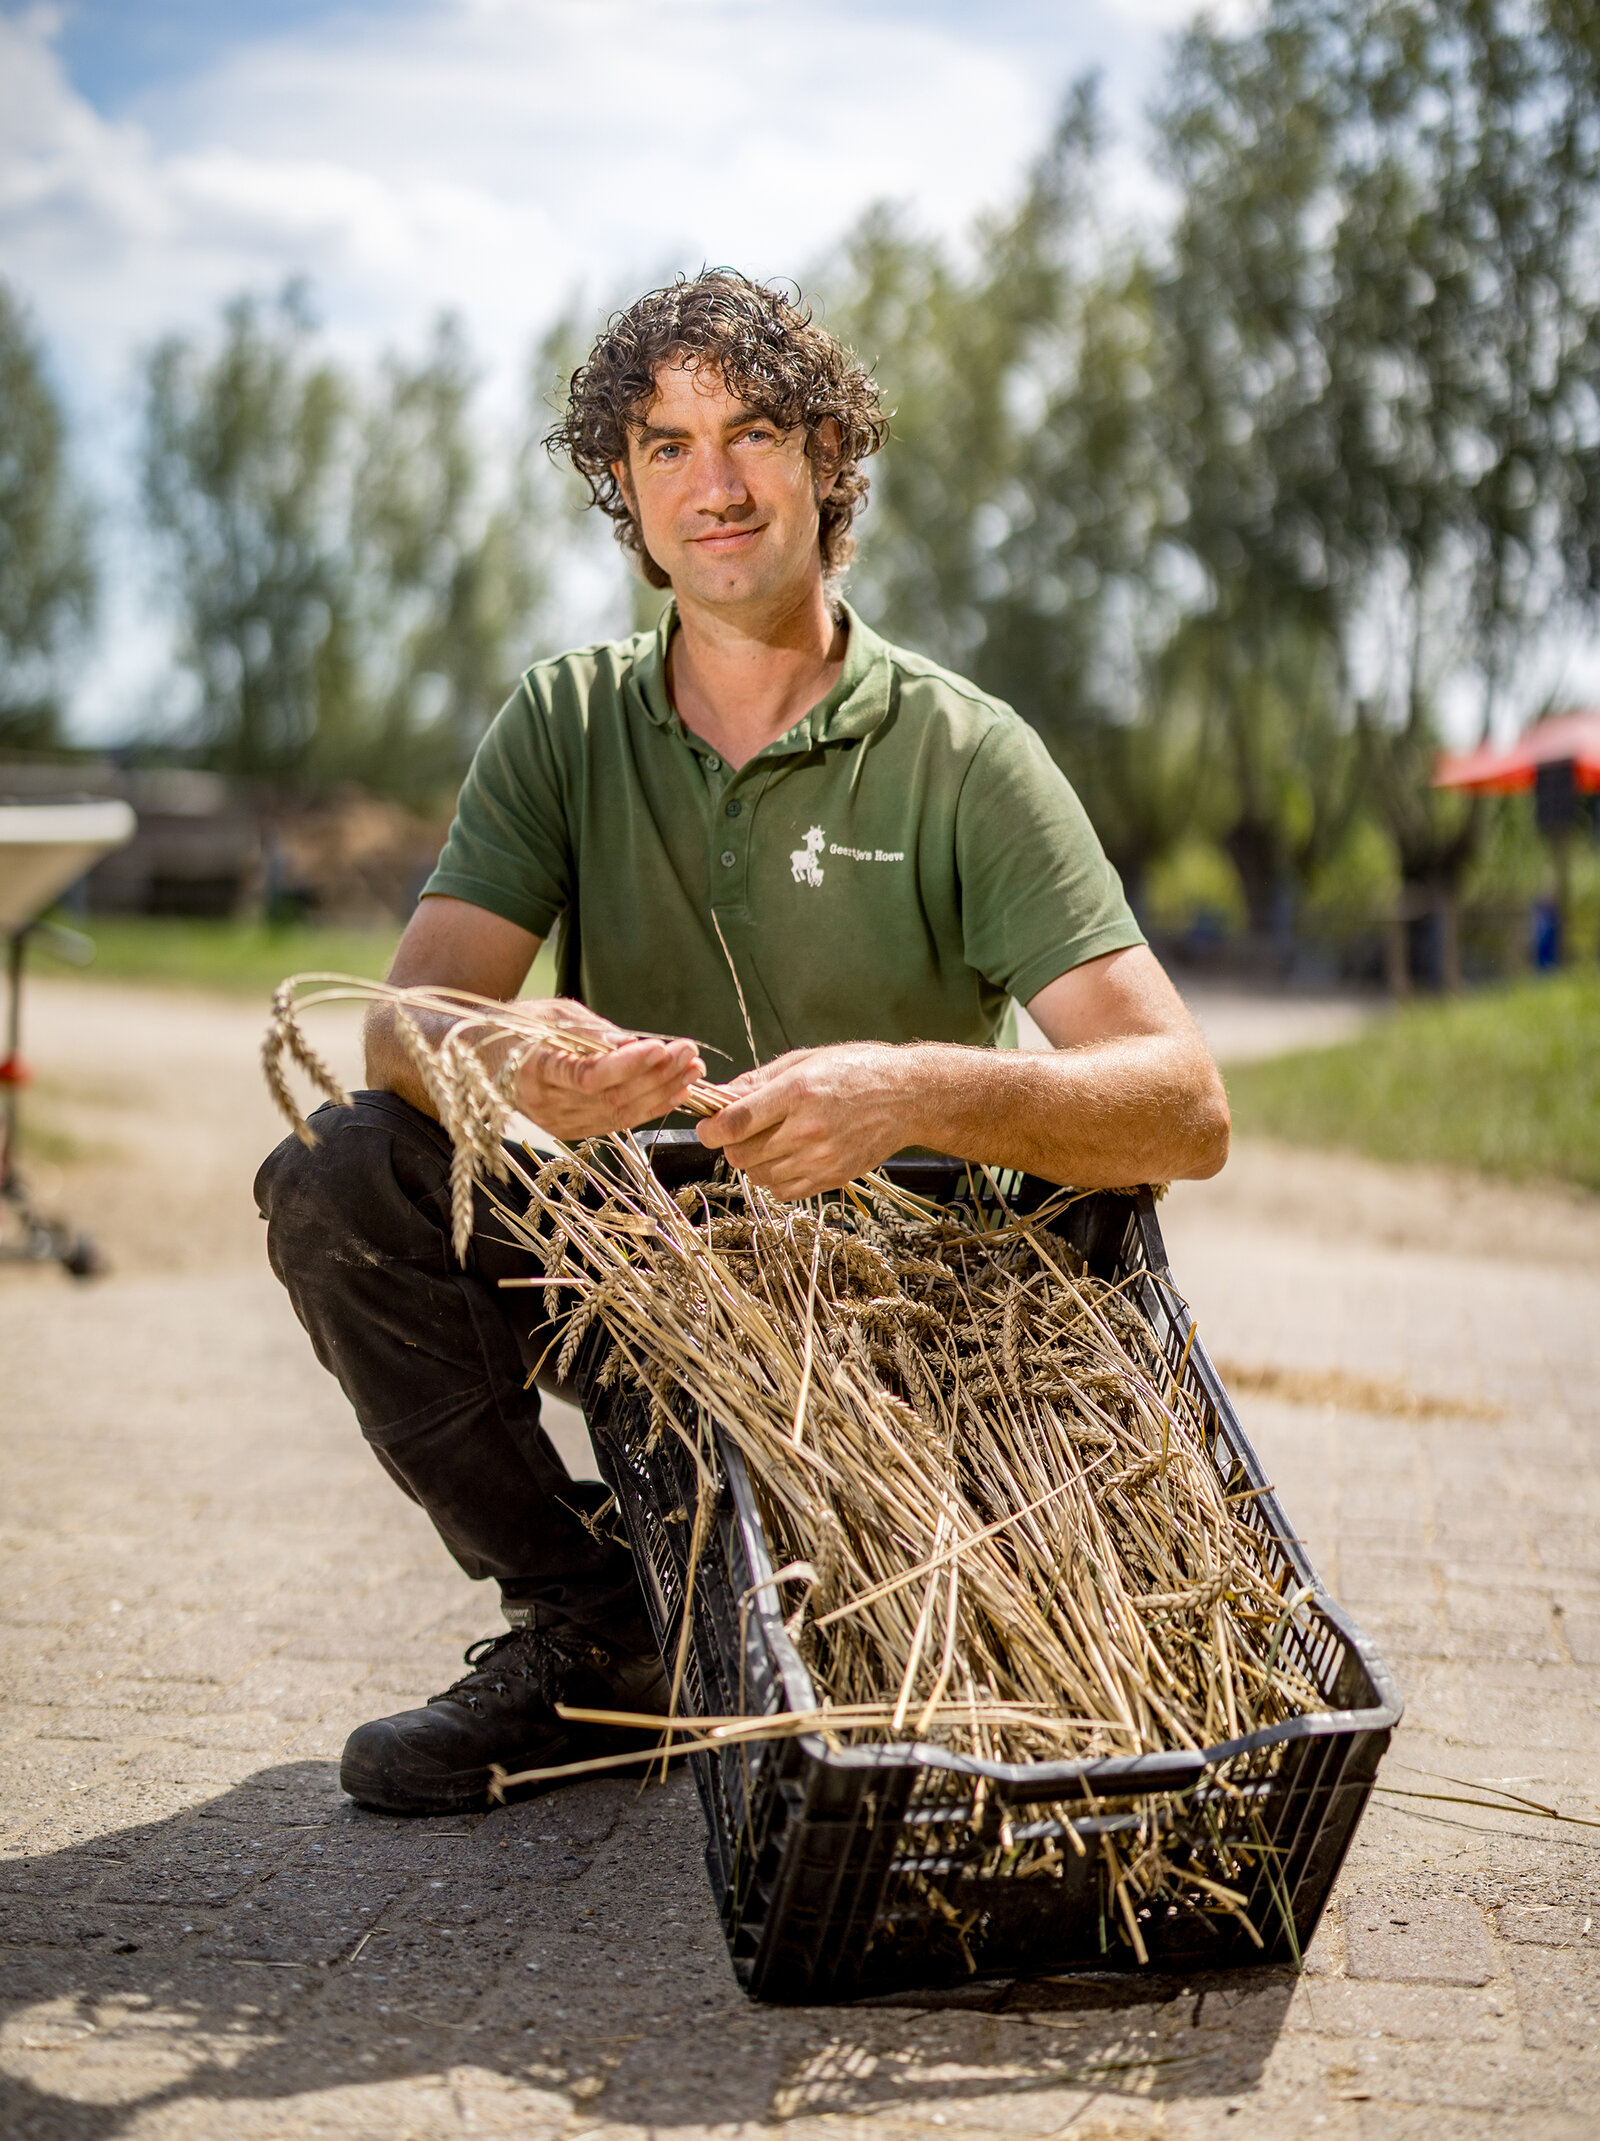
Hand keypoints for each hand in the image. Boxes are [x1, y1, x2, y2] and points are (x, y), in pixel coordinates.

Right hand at [514, 1003, 703, 1140]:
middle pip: (611, 1097)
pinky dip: (649, 1107)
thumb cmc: (520, 1027)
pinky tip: (676, 1091)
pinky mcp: (570, 1130)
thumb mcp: (554, 1015)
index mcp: (534, 1070)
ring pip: (619, 1114)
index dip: (628, 1064)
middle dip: (657, 1075)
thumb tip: (637, 1044)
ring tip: (692, 1071)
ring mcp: (558, 1123)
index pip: (588, 1076)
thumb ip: (594, 1033)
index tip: (661, 1047)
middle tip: (689, 1053)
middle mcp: (545, 1104)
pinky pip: (616, 1122)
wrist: (483, 1058)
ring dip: (662, 1092)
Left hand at [697, 1044, 911, 1197]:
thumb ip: (759, 1081)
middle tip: (741, 1131)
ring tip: (769, 1142)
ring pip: (758, 1176)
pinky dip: (774, 1179)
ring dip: (753, 1163)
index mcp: (797, 1092)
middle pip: (741, 1154)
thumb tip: (720, 1096)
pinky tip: (786, 1158)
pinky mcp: (832, 1178)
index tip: (707, 1127)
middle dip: (731, 1144)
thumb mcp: (805, 1061)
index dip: (711, 1129)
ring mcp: (821, 1158)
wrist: (907, 1097)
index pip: (736, 1122)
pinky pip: (783, 1191)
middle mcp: (807, 1129)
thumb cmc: (856, 1070)